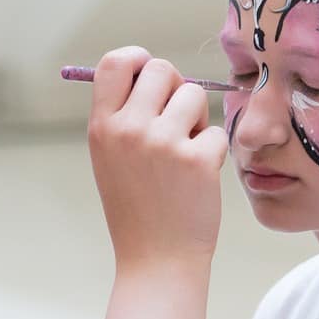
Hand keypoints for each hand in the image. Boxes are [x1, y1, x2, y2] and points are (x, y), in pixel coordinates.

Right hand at [87, 47, 227, 271]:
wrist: (158, 260)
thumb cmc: (137, 207)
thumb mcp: (111, 158)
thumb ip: (123, 115)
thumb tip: (150, 69)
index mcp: (102, 127)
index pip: (115, 62)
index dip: (137, 58)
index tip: (149, 72)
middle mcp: (129, 129)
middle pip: (162, 68)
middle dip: (175, 87)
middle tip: (176, 118)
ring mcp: (164, 143)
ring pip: (194, 94)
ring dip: (196, 118)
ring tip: (185, 151)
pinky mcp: (198, 159)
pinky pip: (215, 131)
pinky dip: (213, 151)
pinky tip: (198, 177)